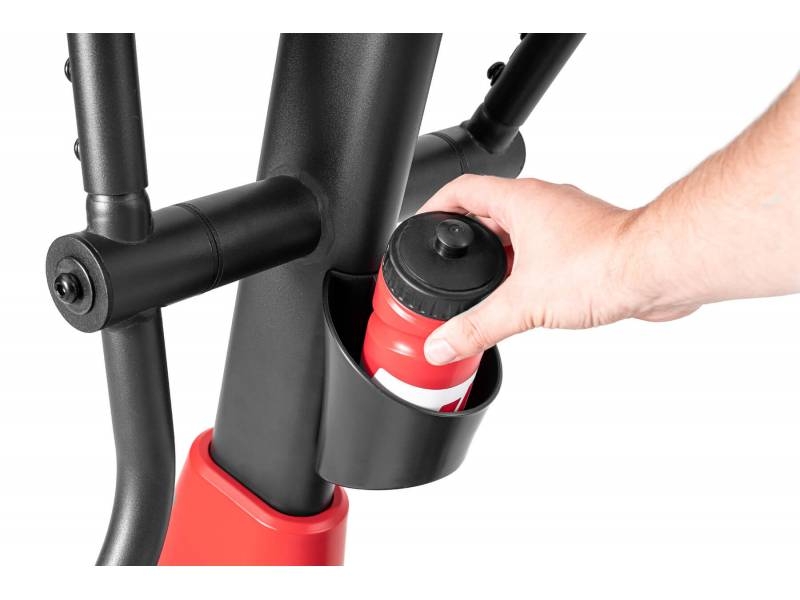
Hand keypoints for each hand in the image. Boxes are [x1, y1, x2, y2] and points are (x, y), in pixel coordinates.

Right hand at [419, 175, 697, 365]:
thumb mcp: (523, 302)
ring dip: (501, 258)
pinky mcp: (588, 244)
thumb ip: (477, 326)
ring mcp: (568, 223)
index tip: (421, 223)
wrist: (657, 270)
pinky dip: (529, 270)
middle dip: (467, 242)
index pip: (463, 189)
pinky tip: (528, 297)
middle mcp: (545, 205)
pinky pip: (547, 251)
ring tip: (484, 289)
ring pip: (521, 234)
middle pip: (490, 213)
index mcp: (521, 201)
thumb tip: (443, 343)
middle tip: (449, 267)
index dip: (436, 204)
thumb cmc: (602, 264)